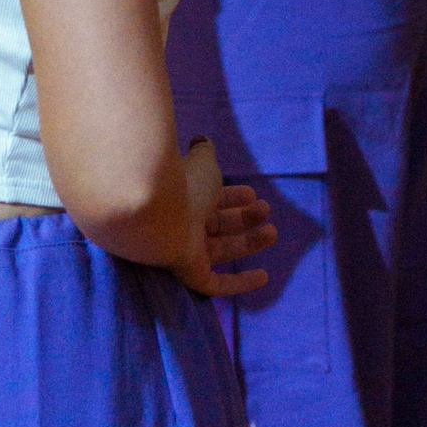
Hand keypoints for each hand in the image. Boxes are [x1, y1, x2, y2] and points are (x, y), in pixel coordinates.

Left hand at [180, 135, 272, 298]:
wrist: (154, 209)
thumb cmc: (181, 183)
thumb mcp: (202, 163)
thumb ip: (204, 152)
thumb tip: (201, 140)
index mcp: (184, 199)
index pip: (211, 201)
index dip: (233, 197)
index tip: (253, 193)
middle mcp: (182, 225)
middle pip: (218, 225)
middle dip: (244, 218)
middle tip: (265, 210)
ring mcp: (185, 251)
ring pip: (222, 251)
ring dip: (249, 243)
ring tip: (272, 232)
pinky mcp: (190, 274)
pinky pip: (218, 285)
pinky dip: (241, 283)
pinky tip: (264, 277)